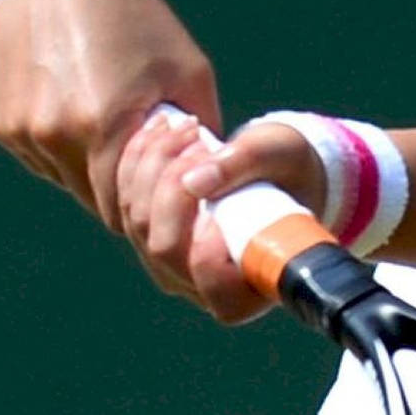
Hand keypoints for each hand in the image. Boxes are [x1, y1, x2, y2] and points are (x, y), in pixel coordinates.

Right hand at [0, 0, 220, 229]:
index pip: (126, 210)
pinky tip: (82, 107)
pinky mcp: (1, 121)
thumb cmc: (137, 16)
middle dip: (125, 191)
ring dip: (92, 170)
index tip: (170, 190)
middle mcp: (53, 135)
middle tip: (148, 161)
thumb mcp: (189, 70)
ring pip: (66, 180)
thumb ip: (203, 133)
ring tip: (114, 122)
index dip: (151, 206)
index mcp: (102, 126)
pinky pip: (40, 157)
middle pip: (94, 201)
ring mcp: (21, 130)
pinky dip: (64, 148)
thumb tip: (212, 177)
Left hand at [116, 109, 327, 323]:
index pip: (213, 284)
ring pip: (136, 223)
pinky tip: (158, 131)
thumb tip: (193, 180)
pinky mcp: (147, 237)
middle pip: (164, 247)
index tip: (228, 198)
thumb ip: (246, 163)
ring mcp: (170, 264)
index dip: (209, 246)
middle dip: (173, 185)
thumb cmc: (291, 170)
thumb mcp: (283, 154)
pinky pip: (124, 204)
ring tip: (184, 128)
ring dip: (152, 165)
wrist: (279, 169)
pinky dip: (136, 162)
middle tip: (201, 139)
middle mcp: (204, 285)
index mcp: (251, 283)